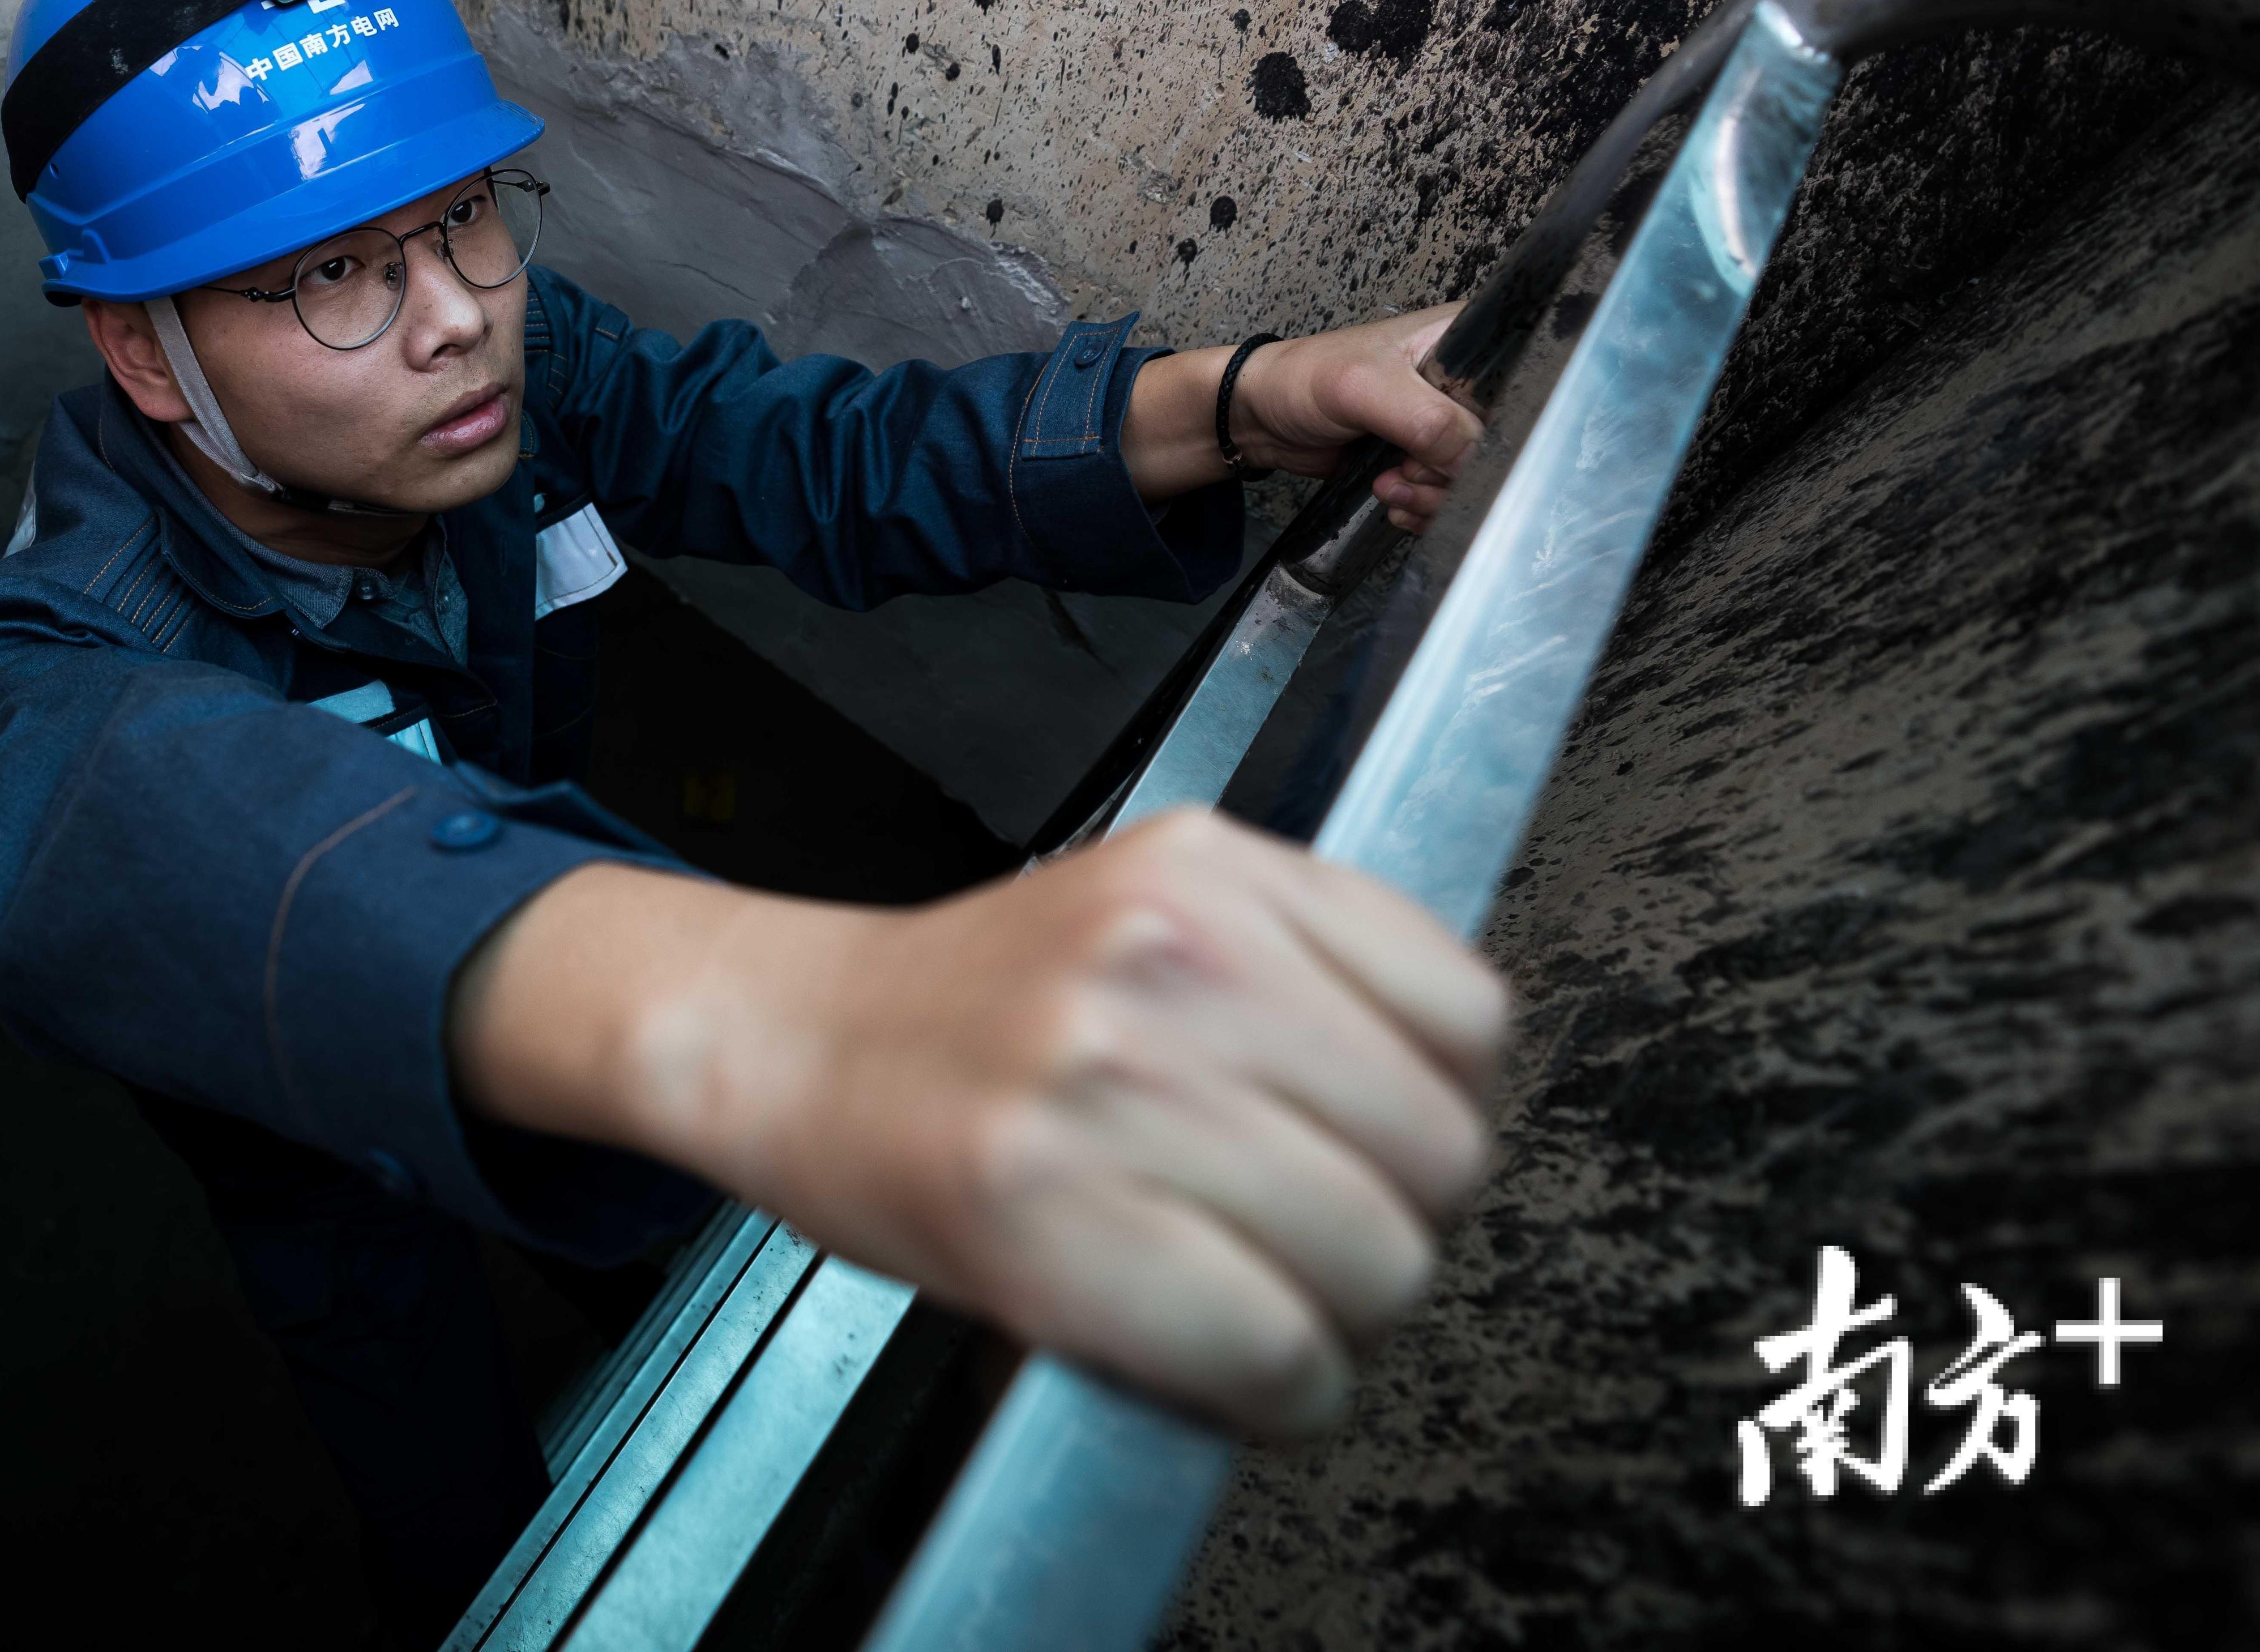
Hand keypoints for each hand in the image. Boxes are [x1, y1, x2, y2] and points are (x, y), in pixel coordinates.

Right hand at [452, 818, 1509, 1437]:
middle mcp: (1171, 958)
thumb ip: (1302, 971)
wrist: (790, 1041)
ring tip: (1258, 1300)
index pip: (1469, 1017)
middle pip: (1439, 1154)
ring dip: (1339, 1318)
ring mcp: (1105, 1082)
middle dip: (1395, 1227)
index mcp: (1212, 873)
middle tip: (1310, 1244)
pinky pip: (1271, 1345)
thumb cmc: (974, 1012)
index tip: (1373, 1147)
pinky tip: (1231, 1361)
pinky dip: (1278, 1387)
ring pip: (1373, 1261)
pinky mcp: (1044, 1212)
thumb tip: (1452, 1104)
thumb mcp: (1153, 917)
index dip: (1437, 1107)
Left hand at [1228, 305, 1479, 530]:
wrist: (1261, 416)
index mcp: (1465, 338)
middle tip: (1410, 472)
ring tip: (1390, 487)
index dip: (1498, 430)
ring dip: (1434, 496)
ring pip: (1473, 475)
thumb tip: (1476, 461)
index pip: (1518, 389)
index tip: (1459, 453)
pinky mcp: (1426, 456)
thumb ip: (1427, 421)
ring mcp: (1446, 421)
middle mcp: (1465, 379)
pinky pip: (1448, 493)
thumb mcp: (1367, 388)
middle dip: (1455, 473)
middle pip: (1499, 441)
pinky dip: (1424, 507)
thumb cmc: (1306, 378)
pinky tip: (1393, 501)